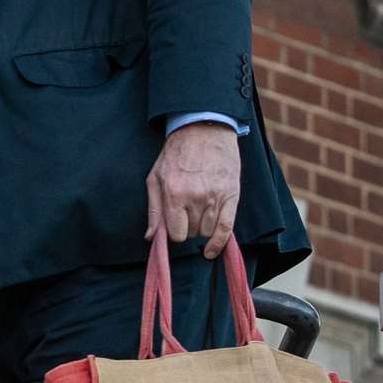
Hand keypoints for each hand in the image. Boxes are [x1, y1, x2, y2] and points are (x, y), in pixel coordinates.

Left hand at [145, 122, 240, 259]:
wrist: (204, 131)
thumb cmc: (176, 154)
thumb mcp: (155, 177)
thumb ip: (153, 209)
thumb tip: (151, 237)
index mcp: (174, 193)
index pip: (175, 234)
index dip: (174, 232)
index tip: (174, 225)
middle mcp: (196, 197)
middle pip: (192, 233)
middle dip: (187, 227)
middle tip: (186, 212)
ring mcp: (216, 197)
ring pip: (207, 232)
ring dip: (202, 228)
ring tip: (198, 211)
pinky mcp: (232, 195)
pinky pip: (227, 228)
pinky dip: (219, 244)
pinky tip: (211, 251)